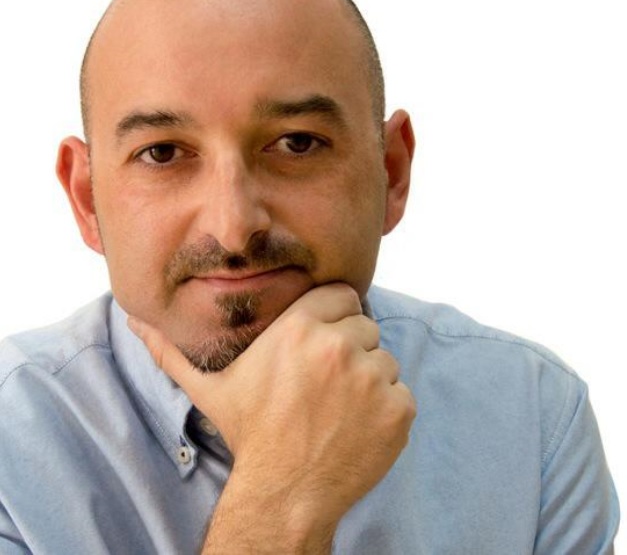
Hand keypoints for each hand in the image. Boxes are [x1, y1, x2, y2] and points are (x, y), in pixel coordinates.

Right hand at [129, 283, 415, 550]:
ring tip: (338, 407)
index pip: (341, 295)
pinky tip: (357, 427)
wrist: (284, 494)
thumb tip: (134, 322)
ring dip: (368, 378)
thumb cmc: (250, 434)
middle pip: (364, 325)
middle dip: (350, 347)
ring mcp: (372, 377)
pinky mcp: (397, 409)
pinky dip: (386, 407)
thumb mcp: (209, 388)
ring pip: (384, 359)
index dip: (332, 317)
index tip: (319, 344)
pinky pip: (401, 391)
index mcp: (300, 328)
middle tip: (325, 383)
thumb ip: (174, 350)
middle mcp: (339, 345)